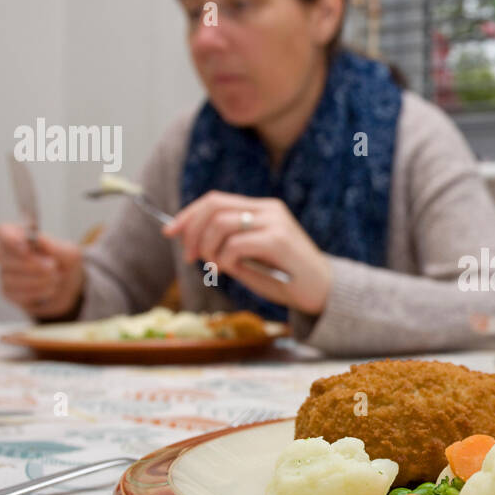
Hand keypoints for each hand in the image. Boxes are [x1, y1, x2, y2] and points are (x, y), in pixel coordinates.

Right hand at [0, 224, 84, 318]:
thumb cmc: (65, 264)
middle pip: (1, 256)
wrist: (68, 288)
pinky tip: (50, 288)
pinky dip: (38, 292)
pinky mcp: (8, 292)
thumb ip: (55, 246)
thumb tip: (38, 238)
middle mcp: (5, 253)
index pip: (1, 232)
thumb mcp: (69, 253)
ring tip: (56, 278)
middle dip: (30, 263)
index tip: (25, 247)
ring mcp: (4, 273)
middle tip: (52, 266)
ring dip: (39, 279)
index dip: (9, 239)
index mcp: (18, 235)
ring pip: (10, 277)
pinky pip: (17, 293)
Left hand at [162, 191, 330, 315]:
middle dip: (192, 231)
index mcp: (262, 209)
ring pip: (221, 224)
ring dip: (209, 248)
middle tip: (190, 256)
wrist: (323, 293)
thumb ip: (224, 246)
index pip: (215, 200)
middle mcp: (268, 209)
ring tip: (217, 267)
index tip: (170, 233)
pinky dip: (225, 260)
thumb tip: (189, 240)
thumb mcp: (249, 259)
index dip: (188, 215)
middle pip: (214, 206)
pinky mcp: (278, 240)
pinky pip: (235, 244)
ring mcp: (274, 222)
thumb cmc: (285, 279)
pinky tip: (234, 270)